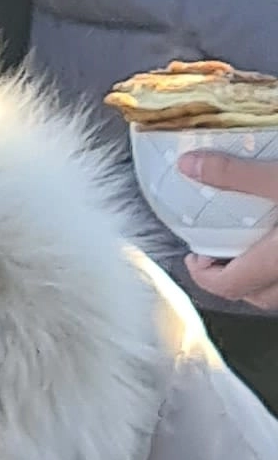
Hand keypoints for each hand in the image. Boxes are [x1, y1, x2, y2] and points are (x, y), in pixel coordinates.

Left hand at [173, 155, 277, 311]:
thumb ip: (235, 175)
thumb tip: (190, 165)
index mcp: (274, 262)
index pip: (226, 286)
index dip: (203, 274)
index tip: (193, 257)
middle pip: (252, 294)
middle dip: (231, 276)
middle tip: (219, 252)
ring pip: (276, 290)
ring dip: (260, 275)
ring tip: (253, 248)